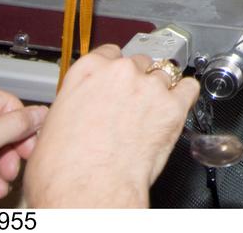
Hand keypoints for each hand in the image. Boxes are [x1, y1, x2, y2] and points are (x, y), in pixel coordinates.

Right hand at [24, 45, 198, 207]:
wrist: (89, 190)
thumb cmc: (64, 169)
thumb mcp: (54, 125)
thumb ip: (75, 103)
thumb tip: (79, 110)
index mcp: (88, 71)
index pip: (110, 53)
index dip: (114, 70)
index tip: (115, 82)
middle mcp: (120, 72)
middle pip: (138, 63)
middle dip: (136, 82)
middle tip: (131, 106)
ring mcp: (149, 87)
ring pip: (163, 75)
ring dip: (159, 91)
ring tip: (152, 113)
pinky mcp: (173, 106)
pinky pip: (189, 88)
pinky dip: (185, 96)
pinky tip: (178, 106)